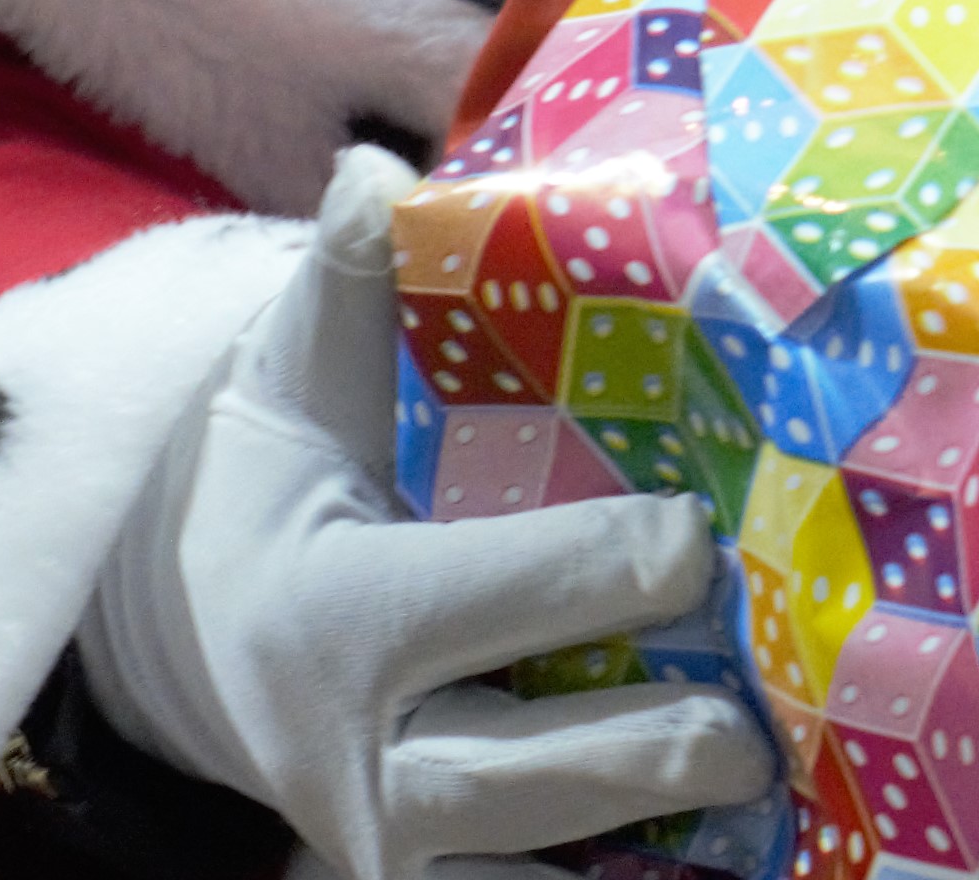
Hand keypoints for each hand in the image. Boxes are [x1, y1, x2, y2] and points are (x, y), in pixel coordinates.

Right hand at [76, 146, 775, 879]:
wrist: (192, 635)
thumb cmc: (281, 474)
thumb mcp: (293, 373)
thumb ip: (347, 274)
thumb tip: (377, 169)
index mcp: (334, 617)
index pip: (512, 591)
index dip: (630, 562)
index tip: (710, 532)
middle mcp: (356, 763)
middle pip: (542, 767)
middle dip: (670, 741)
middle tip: (775, 703)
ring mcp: (393, 853)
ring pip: (544, 870)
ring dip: (660, 838)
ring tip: (786, 793)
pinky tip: (734, 855)